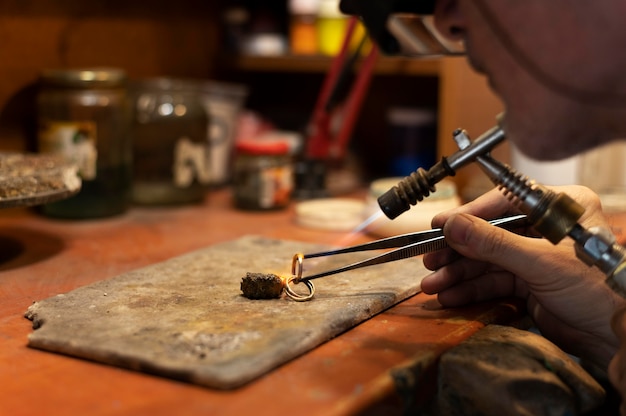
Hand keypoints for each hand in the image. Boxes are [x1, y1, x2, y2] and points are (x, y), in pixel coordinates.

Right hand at [421, 185, 625, 369]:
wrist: (615, 336)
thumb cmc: (599, 290)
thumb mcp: (542, 262)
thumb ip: (494, 244)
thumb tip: (453, 226)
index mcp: (558, 208)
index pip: (503, 203)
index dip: (468, 216)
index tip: (439, 226)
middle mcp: (544, 228)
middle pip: (489, 234)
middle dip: (457, 251)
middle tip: (430, 260)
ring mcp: (534, 255)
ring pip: (486, 261)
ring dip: (458, 274)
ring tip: (433, 285)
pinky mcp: (529, 281)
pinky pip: (492, 281)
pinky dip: (471, 289)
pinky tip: (450, 296)